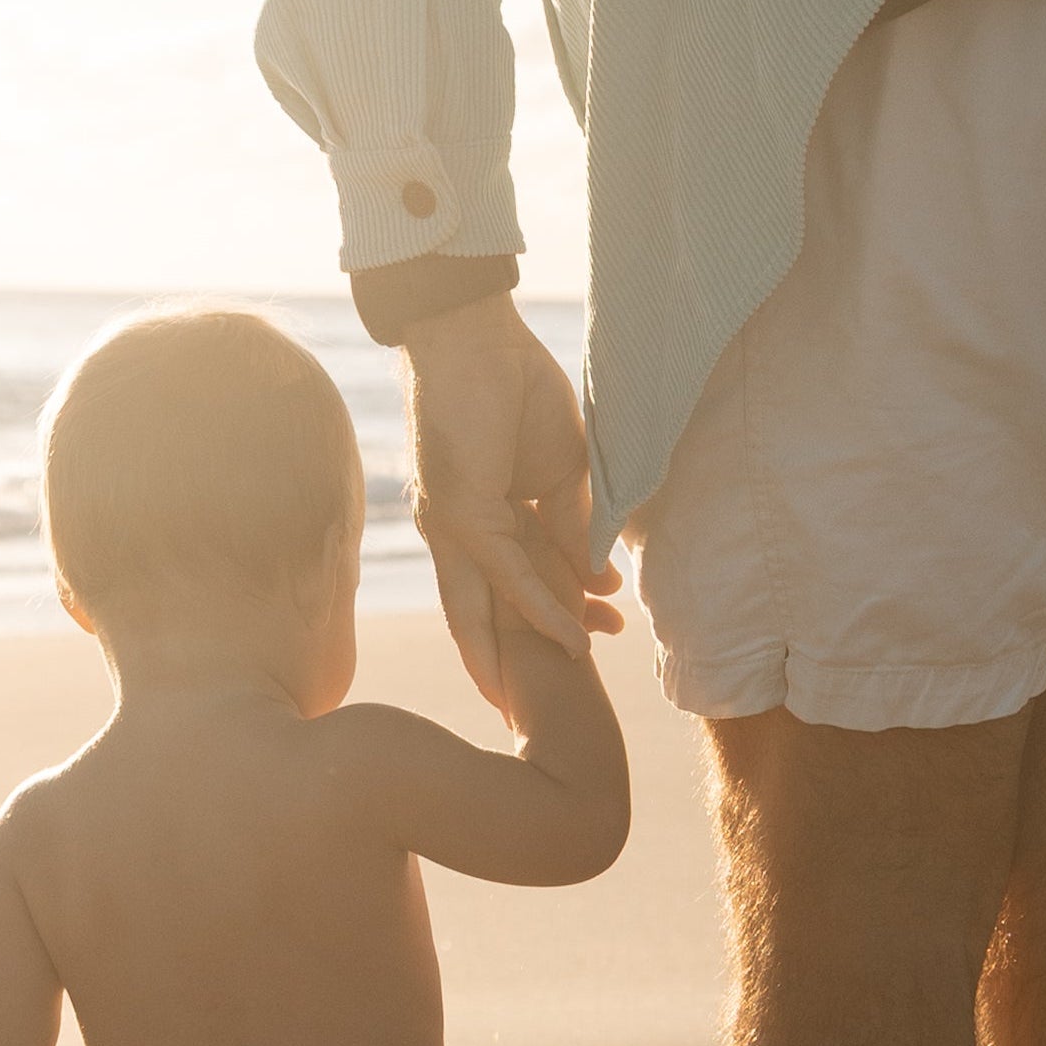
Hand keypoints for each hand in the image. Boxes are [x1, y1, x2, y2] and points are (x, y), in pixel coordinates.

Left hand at [399, 295, 616, 714]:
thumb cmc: (510, 386)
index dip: (533, 631)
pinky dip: (539, 605)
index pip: (501, 591)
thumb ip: (571, 524)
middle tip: (530, 712)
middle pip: (477, 617)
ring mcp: (449, 525)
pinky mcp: (458, 510)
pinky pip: (505, 570)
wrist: (472, 333)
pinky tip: (570, 635)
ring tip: (560, 689)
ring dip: (529, 648)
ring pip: (485, 606)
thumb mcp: (558, 469)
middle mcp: (451, 533)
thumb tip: (596, 576)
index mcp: (472, 520)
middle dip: (507, 666)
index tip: (569, 663)